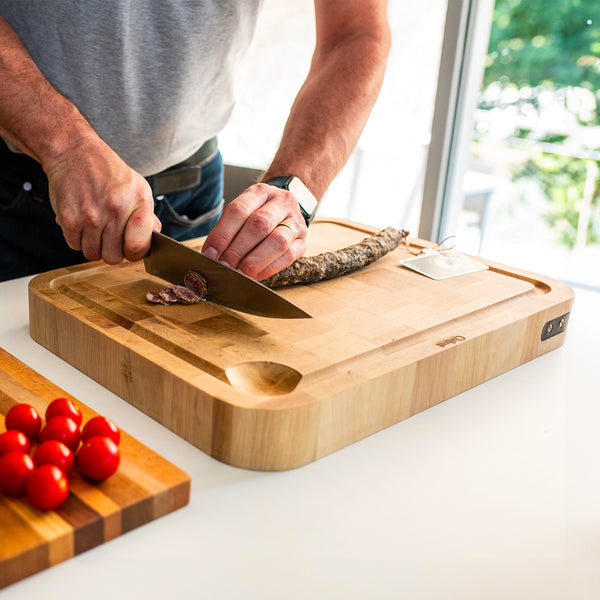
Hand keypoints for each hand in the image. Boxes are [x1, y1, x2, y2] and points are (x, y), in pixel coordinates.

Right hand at [45, 138, 160, 263]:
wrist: (75, 152)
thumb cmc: (109, 171)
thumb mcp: (139, 188)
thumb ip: (148, 217)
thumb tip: (154, 239)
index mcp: (137, 204)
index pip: (138, 247)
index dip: (135, 252)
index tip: (130, 246)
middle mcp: (114, 211)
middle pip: (114, 258)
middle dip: (113, 251)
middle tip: (110, 238)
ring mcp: (90, 217)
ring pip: (93, 254)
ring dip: (94, 246)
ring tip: (96, 229)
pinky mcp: (68, 219)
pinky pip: (75, 245)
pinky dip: (78, 239)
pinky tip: (82, 224)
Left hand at [201, 183, 306, 279]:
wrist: (287, 208)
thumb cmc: (258, 212)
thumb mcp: (243, 211)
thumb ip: (228, 230)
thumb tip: (212, 255)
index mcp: (261, 192)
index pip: (239, 210)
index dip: (222, 234)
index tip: (210, 253)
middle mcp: (282, 202)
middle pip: (259, 225)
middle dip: (238, 250)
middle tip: (224, 266)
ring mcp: (296, 221)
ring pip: (278, 241)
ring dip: (255, 261)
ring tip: (240, 274)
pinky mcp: (303, 240)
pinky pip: (289, 256)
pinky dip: (270, 268)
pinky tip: (255, 276)